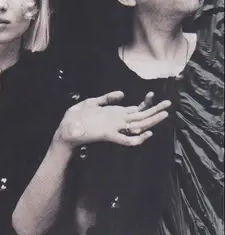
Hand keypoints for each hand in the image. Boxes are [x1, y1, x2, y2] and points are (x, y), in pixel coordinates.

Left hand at [56, 91, 170, 147]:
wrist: (65, 131)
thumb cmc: (76, 117)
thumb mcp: (91, 102)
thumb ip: (107, 98)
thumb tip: (123, 93)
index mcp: (114, 114)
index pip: (134, 109)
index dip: (145, 103)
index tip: (153, 94)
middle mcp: (117, 121)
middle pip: (140, 116)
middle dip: (154, 110)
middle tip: (168, 104)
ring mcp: (114, 129)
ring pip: (137, 126)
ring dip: (151, 121)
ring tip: (164, 114)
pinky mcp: (108, 135)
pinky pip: (126, 140)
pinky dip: (137, 139)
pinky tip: (146, 133)